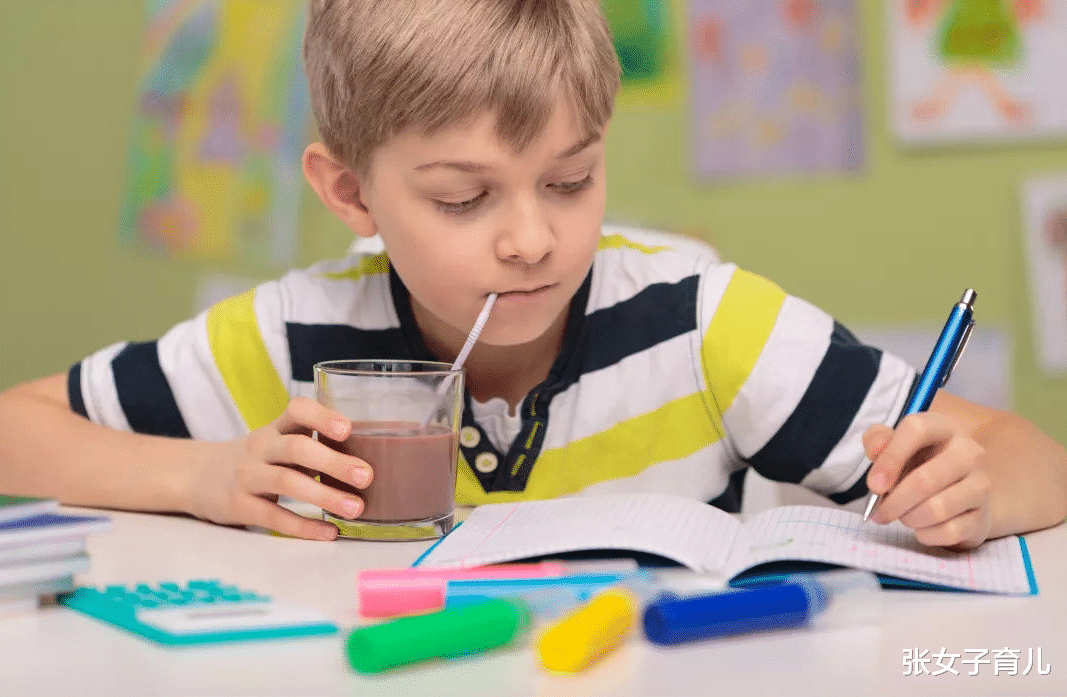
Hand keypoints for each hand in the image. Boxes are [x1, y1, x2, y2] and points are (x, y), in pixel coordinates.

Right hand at [186, 397, 373, 539]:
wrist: (194, 475)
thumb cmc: (256, 459)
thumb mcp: (277, 442)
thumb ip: (313, 446)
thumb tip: (370, 460)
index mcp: (276, 427)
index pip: (297, 410)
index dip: (321, 417)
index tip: (348, 429)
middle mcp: (260, 447)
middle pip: (296, 449)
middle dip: (333, 462)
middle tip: (366, 476)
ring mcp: (247, 476)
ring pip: (286, 482)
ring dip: (324, 496)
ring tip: (355, 508)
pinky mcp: (238, 506)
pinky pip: (273, 517)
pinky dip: (303, 526)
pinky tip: (329, 531)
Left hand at [863, 412, 991, 548]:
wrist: (958, 494)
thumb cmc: (918, 464)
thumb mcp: (895, 446)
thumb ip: (878, 441)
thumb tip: (876, 449)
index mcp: (943, 428)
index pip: (917, 430)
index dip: (890, 458)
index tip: (873, 484)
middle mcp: (969, 452)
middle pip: (926, 479)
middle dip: (894, 501)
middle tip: (879, 512)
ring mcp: (981, 484)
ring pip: (937, 509)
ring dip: (909, 518)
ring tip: (902, 516)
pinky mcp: (983, 516)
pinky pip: (949, 531)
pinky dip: (926, 534)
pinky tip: (921, 528)